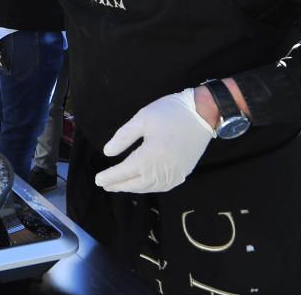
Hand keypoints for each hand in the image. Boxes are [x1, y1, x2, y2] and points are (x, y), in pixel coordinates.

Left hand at [94, 89, 215, 193]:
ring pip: (149, 188)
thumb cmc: (170, 113)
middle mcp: (162, 170)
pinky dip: (149, 188)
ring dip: (133, 188)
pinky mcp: (183, 172)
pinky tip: (143, 184)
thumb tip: (108, 153)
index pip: (124, 172)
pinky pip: (163, 187)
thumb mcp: (142, 119)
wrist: (203, 113)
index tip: (98, 179)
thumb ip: (124, 137)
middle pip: (136, 184)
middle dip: (119, 185)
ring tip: (120, 186)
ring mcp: (175, 174)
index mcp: (150, 157)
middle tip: (105, 184)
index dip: (110, 177)